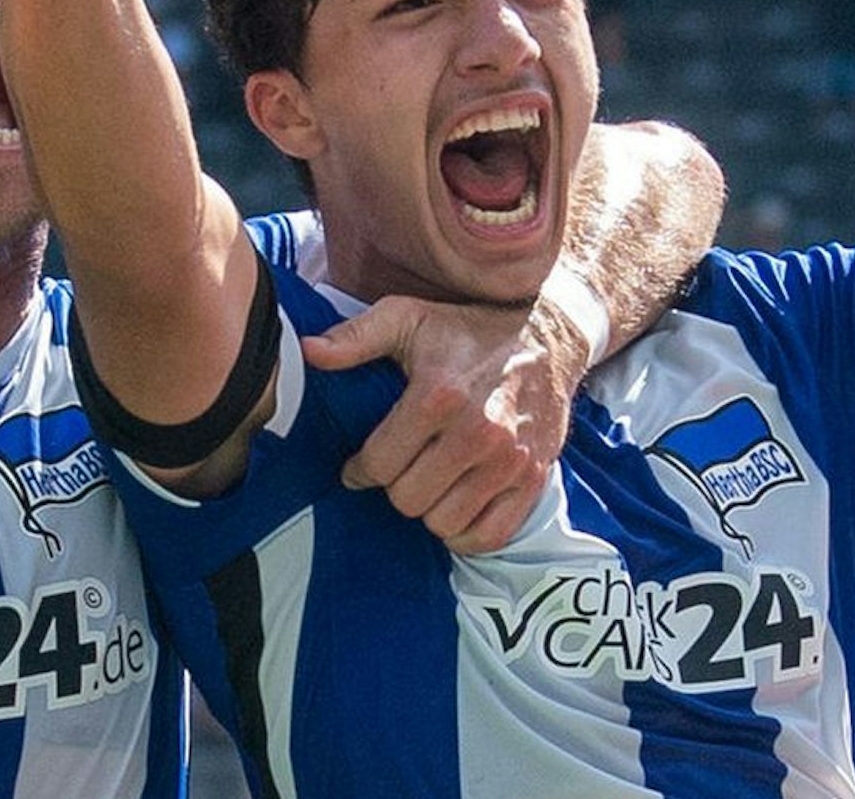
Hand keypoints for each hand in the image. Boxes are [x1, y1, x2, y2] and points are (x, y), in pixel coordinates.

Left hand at [301, 295, 583, 553]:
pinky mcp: (533, 479)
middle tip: (400, 469)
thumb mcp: (407, 318)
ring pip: (444, 522)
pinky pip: (489, 535)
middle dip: (395, 487)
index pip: (379, 464)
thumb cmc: (466, 331)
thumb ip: (355, 338)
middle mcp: (477, 432)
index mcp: (439, 395)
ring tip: (428, 483)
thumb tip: (308, 352)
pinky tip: (456, 506)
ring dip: (429, 509)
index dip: (359, 470)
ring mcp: (509, 461)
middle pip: (408, 499)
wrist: (546, 337)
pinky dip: (466, 532)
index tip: (358, 468)